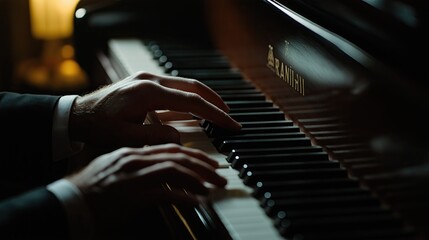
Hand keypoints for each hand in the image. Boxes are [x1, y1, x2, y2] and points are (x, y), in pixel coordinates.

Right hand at [67, 144, 226, 233]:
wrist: (68, 203)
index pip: (171, 147)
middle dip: (203, 164)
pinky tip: (198, 202)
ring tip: (214, 187)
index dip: (193, 154)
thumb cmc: (91, 188)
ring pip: (176, 170)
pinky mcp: (133, 195)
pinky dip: (185, 196)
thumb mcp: (116, 168)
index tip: (208, 161)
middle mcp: (136, 160)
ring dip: (199, 179)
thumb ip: (139, 164)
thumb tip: (162, 168)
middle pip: (178, 156)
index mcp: (133, 152)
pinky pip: (166, 192)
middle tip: (220, 174)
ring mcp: (134, 176)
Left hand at [69, 71, 240, 147]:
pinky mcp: (146, 82)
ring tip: (220, 112)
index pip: (191, 103)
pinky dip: (190, 97)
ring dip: (205, 97)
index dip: (215, 115)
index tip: (231, 125)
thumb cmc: (97, 127)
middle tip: (231, 117)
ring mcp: (148, 78)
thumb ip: (155, 136)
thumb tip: (180, 137)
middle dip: (216, 102)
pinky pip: (175, 88)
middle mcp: (150, 80)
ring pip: (186, 85)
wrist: (77, 114)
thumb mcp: (125, 137)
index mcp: (148, 92)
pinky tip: (197, 108)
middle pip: (193, 87)